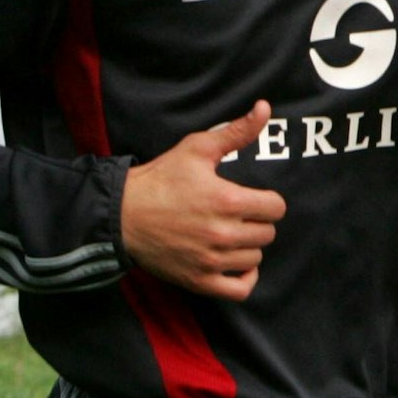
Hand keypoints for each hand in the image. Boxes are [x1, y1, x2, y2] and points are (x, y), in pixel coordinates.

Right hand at [121, 101, 287, 300]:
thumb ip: (236, 131)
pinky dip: (245, 278)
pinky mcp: (198, 281)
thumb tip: (265, 108)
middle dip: (257, 222)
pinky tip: (236, 262)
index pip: (276, 208)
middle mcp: (222, 234)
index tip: (253, 198)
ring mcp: (210, 261)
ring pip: (255, 258)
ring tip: (231, 233)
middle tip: (238, 214)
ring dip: (248, 246)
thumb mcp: (197, 148)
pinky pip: (240, 290)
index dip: (268, 200)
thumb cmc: (161, 179)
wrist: (122, 214)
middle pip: (268, 233)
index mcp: (226, 201)